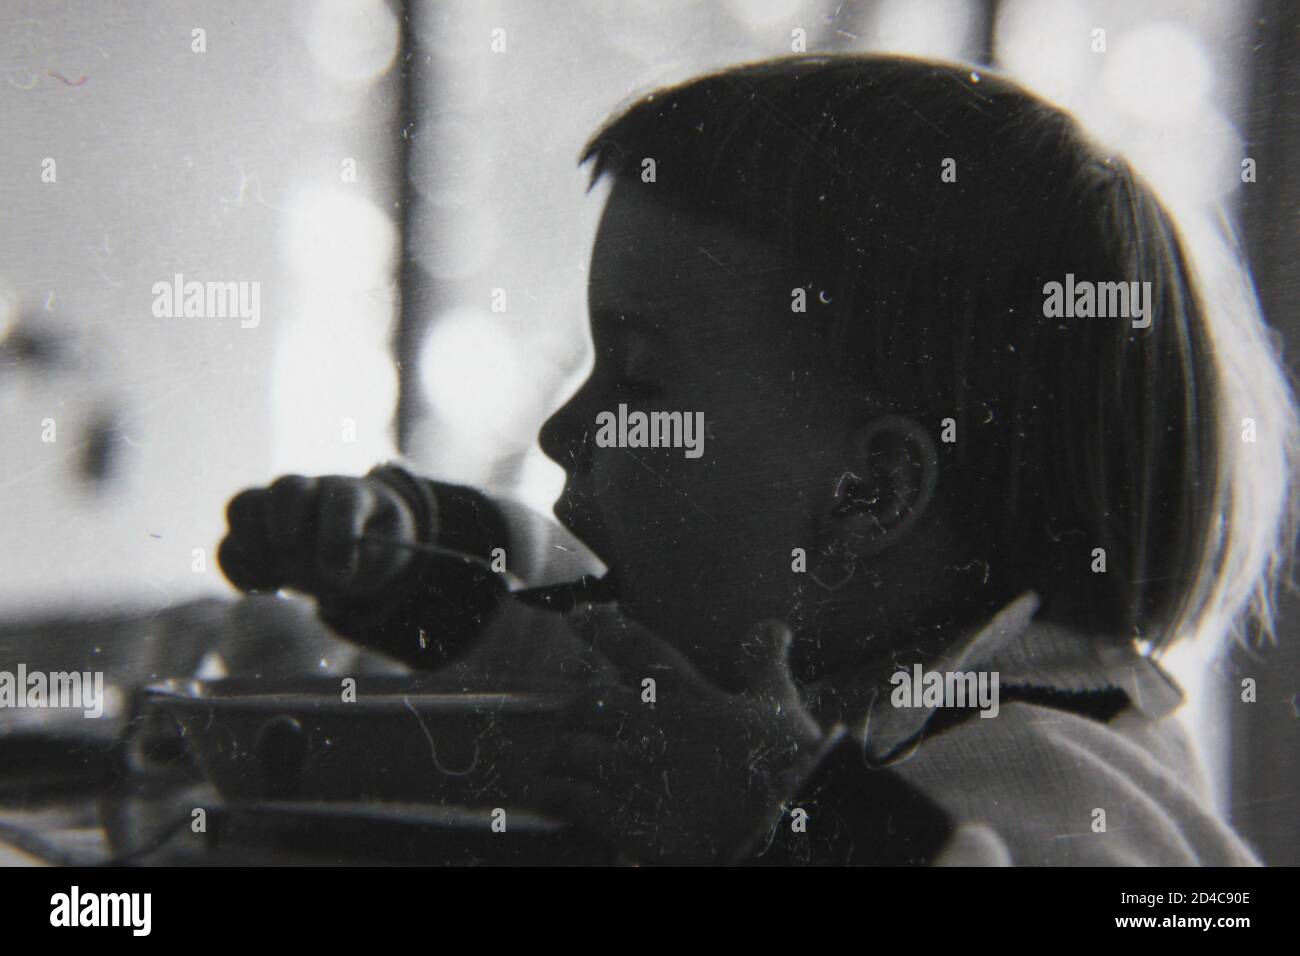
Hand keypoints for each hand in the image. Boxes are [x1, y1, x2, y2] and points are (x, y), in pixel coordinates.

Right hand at [218, 474, 418, 600]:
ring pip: (243, 505)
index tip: (339, 574)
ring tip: (278, 575)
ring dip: (253, 544)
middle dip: (287, 528)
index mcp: (350, 493)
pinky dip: (238, 570)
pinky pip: (227, 546)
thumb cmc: (374, 546)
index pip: (342, 501)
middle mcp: (308, 493)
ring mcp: (274, 510)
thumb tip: (333, 570)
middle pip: (285, 488)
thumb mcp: (387, 553)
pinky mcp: (252, 538)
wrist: (355, 546)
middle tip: (296, 560)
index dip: (337, 537)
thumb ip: (369, 558)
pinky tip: (267, 587)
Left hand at [537, 605, 824, 864]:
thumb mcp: (780, 702)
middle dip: (576, 710)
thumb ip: (764, 661)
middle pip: (590, 702)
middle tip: (573, 720)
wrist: (791, 824)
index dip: (602, 628)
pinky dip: (559, 793)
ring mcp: (640, 774)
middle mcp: (656, 729)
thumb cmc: (789, 763)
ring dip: (562, 754)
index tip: (578, 616)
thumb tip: (771, 626)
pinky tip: (555, 796)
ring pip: (575, 750)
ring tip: (557, 762)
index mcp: (690, 696)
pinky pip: (575, 798)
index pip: (636, 650)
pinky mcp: (632, 820)